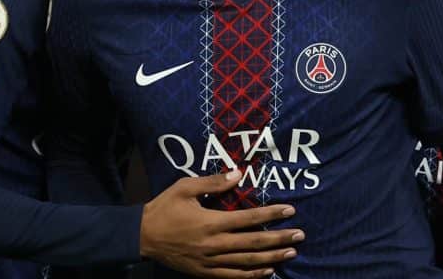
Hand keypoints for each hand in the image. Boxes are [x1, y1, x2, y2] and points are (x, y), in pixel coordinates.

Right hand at [140, 170, 303, 277]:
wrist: (142, 236)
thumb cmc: (164, 208)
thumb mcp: (185, 188)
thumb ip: (213, 182)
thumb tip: (238, 173)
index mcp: (211, 222)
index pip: (249, 219)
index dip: (271, 215)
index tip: (290, 210)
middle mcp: (214, 244)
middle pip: (254, 243)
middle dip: (279, 239)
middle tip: (300, 235)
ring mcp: (210, 262)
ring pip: (247, 263)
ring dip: (271, 258)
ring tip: (290, 253)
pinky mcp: (204, 273)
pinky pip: (233, 277)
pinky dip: (252, 276)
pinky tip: (267, 272)